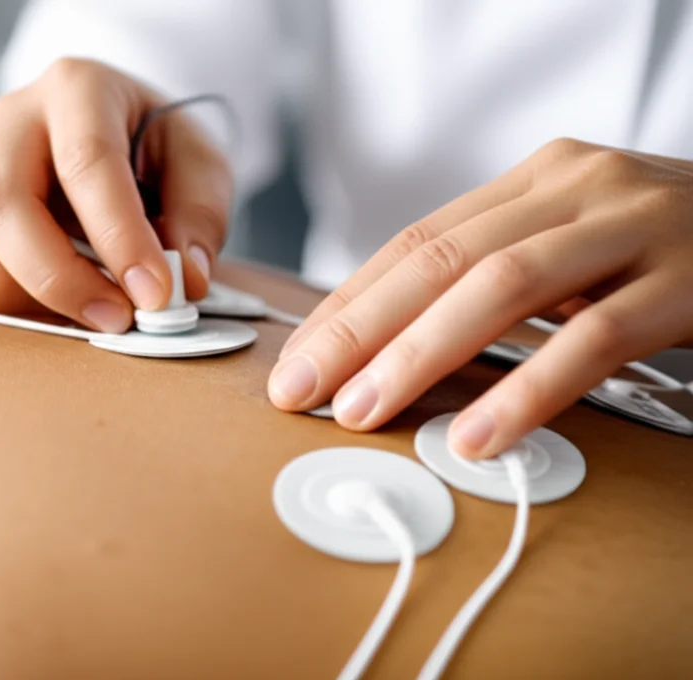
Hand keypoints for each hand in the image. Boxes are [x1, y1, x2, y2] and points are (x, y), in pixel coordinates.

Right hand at [0, 58, 231, 332]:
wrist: (122, 133)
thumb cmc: (159, 146)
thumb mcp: (201, 165)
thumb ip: (198, 218)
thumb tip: (181, 280)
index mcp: (80, 89)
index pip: (88, 162)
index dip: (119, 237)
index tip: (155, 294)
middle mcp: (15, 119)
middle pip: (4, 203)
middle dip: (60, 277)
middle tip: (118, 318)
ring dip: (17, 293)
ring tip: (84, 313)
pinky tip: (45, 305)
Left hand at [269, 138, 692, 457]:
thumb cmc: (670, 247)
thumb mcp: (576, 244)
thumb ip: (500, 276)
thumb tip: (400, 342)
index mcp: (537, 179)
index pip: (416, 240)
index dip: (349, 302)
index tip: (301, 357)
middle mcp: (577, 187)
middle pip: (439, 259)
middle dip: (359, 329)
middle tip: (304, 388)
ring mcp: (635, 226)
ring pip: (501, 287)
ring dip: (419, 354)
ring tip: (366, 410)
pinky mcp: (690, 281)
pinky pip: (592, 340)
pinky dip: (526, 389)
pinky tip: (477, 434)